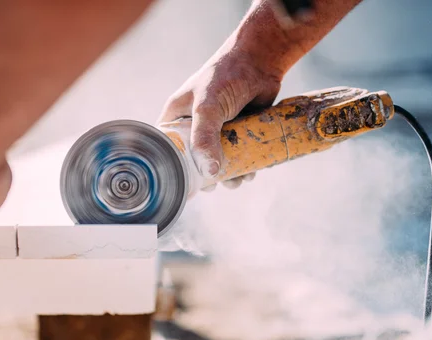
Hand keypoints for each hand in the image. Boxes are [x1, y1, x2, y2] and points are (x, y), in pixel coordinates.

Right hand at [157, 48, 281, 190]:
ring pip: (219, 159)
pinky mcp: (239, 130)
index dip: (175, 168)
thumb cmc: (226, 76)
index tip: (185, 186)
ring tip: (238, 181)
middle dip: (207, 175)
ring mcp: (218, 128)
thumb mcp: (208, 108)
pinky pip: (239, 154)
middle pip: (196, 159)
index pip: (170, 148)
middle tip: (215, 185)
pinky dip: (245, 165)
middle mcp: (195, 124)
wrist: (261, 60)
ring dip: (229, 174)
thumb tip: (211, 172)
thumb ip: (205, 138)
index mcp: (178, 117)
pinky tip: (251, 171)